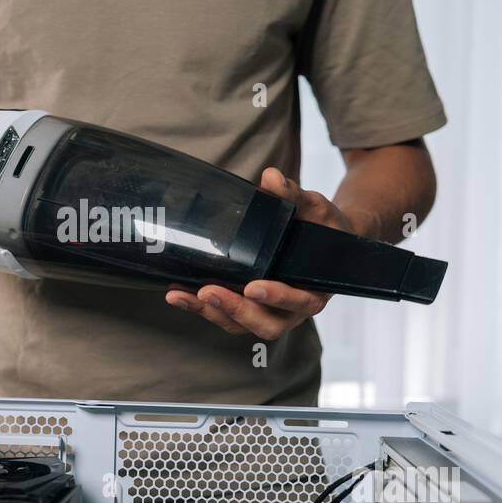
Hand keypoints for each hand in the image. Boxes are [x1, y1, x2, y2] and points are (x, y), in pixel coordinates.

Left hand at [165, 167, 357, 339]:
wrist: (322, 239)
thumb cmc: (321, 226)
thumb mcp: (314, 208)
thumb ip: (294, 195)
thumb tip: (271, 178)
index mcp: (315, 289)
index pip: (299, 301)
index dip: (277, 298)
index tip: (252, 287)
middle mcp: (294, 309)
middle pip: (266, 324)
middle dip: (235, 309)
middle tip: (208, 292)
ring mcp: (271, 312)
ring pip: (242, 325)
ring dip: (211, 312)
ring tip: (181, 295)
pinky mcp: (250, 308)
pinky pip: (227, 316)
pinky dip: (203, 307)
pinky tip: (179, 293)